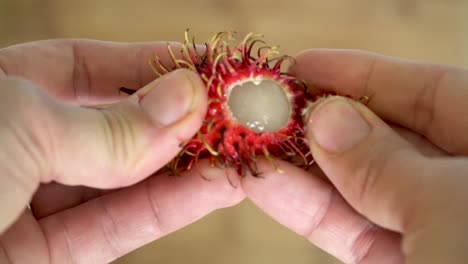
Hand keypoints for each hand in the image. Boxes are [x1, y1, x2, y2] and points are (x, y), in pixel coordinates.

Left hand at [0, 40, 243, 262]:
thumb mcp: (19, 125)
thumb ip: (106, 127)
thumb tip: (182, 100)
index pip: (80, 69)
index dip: (143, 63)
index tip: (199, 64)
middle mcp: (14, 148)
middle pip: (109, 129)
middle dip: (172, 120)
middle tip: (226, 112)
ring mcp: (27, 205)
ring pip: (119, 184)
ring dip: (183, 168)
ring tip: (234, 150)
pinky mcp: (42, 258)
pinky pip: (112, 230)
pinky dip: (166, 211)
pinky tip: (213, 187)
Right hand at [243, 49, 467, 262]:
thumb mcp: (451, 205)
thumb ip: (386, 164)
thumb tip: (326, 119)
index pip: (436, 93)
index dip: (367, 74)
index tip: (306, 65)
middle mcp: (466, 188)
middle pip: (390, 139)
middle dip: (327, 121)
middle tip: (272, 106)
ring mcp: (436, 230)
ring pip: (362, 188)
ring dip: (304, 166)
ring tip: (255, 142)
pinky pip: (353, 231)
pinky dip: (308, 210)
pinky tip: (265, 183)